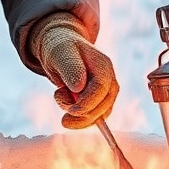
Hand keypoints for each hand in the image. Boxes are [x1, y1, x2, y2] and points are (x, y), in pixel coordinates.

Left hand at [30, 12, 118, 128]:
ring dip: (78, 117)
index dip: (87, 103)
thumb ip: (70, 68)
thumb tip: (79, 88)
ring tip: (60, 96)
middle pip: (103, 106)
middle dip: (80, 113)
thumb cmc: (60, 49)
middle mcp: (110, 79)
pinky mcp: (100, 101)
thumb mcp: (59, 53)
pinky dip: (79, 120)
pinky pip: (94, 118)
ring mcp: (107, 92)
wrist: (61, 50)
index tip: (70, 110)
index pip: (101, 89)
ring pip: (99, 116)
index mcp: (103, 65)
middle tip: (59, 99)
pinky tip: (66, 106)